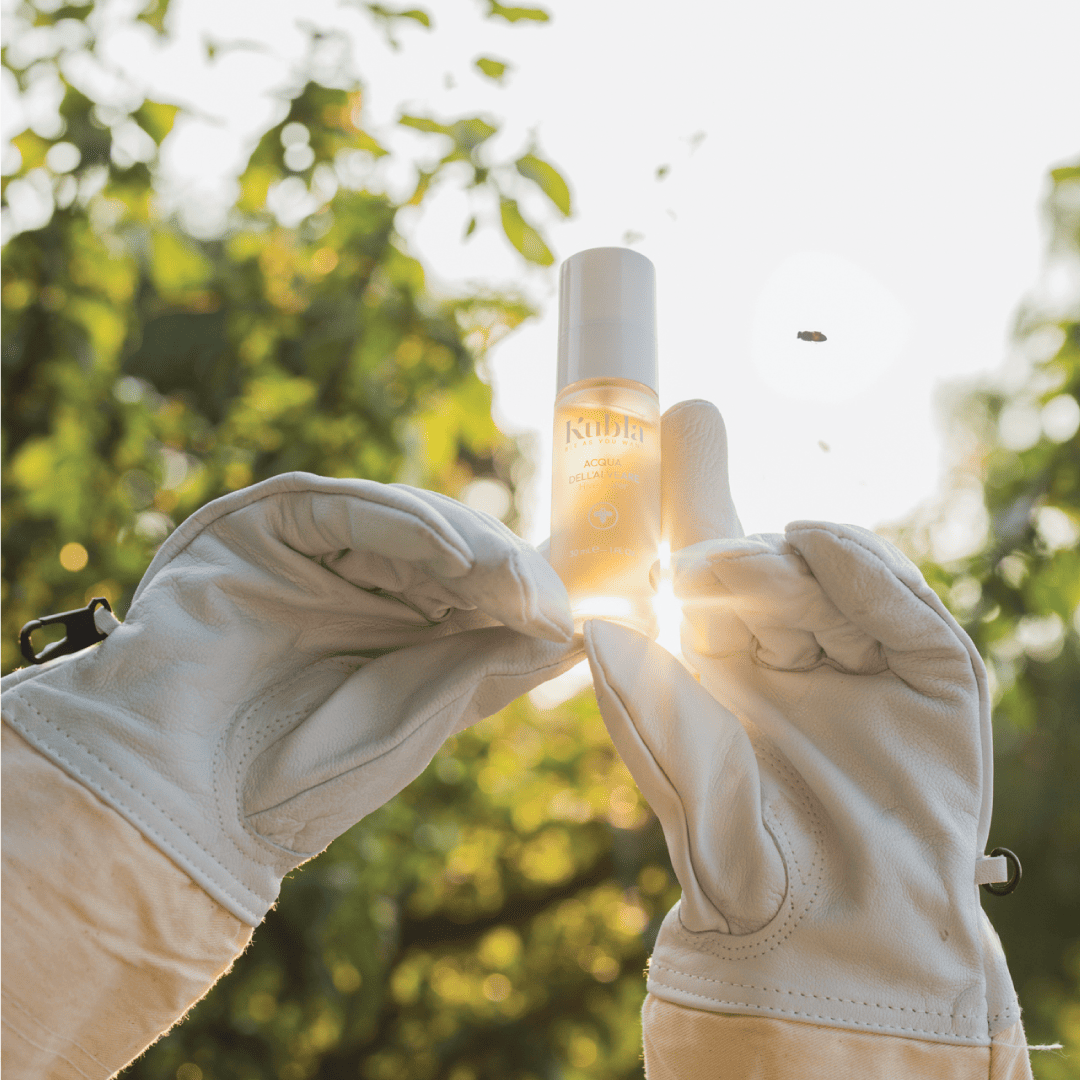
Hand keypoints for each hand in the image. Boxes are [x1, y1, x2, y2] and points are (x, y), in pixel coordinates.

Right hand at [2, 473, 580, 924]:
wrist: (190, 804)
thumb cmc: (306, 774)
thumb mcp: (425, 711)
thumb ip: (493, 661)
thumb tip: (575, 632)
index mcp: (389, 628)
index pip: (470, 589)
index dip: (521, 594)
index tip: (574, 616)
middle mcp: (351, 583)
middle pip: (445, 550)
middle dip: (501, 570)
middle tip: (549, 599)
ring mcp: (308, 553)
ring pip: (404, 522)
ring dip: (465, 547)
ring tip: (512, 583)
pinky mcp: (263, 529)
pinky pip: (344, 508)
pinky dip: (404, 526)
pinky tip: (458, 560)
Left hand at [583, 401, 1019, 1045]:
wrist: (833, 926)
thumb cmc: (735, 852)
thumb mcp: (673, 763)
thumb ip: (636, 687)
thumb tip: (593, 616)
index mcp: (723, 651)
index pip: (709, 551)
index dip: (695, 483)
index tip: (682, 413)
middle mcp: (790, 639)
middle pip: (760, 551)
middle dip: (732, 560)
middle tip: (698, 582)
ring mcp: (862, 648)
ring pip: (824, 563)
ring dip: (787, 579)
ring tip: (780, 650)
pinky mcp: (931, 667)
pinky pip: (893, 593)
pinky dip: (856, 567)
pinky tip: (820, 552)